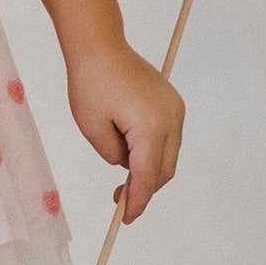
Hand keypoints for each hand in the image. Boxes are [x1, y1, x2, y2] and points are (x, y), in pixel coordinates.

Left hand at [66, 39, 183, 223]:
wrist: (100, 45)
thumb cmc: (90, 83)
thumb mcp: (93, 129)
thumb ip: (114, 156)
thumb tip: (128, 167)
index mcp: (151, 126)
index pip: (147, 176)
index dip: (137, 201)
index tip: (125, 219)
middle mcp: (172, 118)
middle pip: (165, 170)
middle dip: (144, 189)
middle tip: (118, 200)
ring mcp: (175, 109)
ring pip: (168, 155)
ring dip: (148, 170)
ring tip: (120, 174)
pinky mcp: (172, 103)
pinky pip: (167, 138)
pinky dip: (152, 151)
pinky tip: (129, 152)